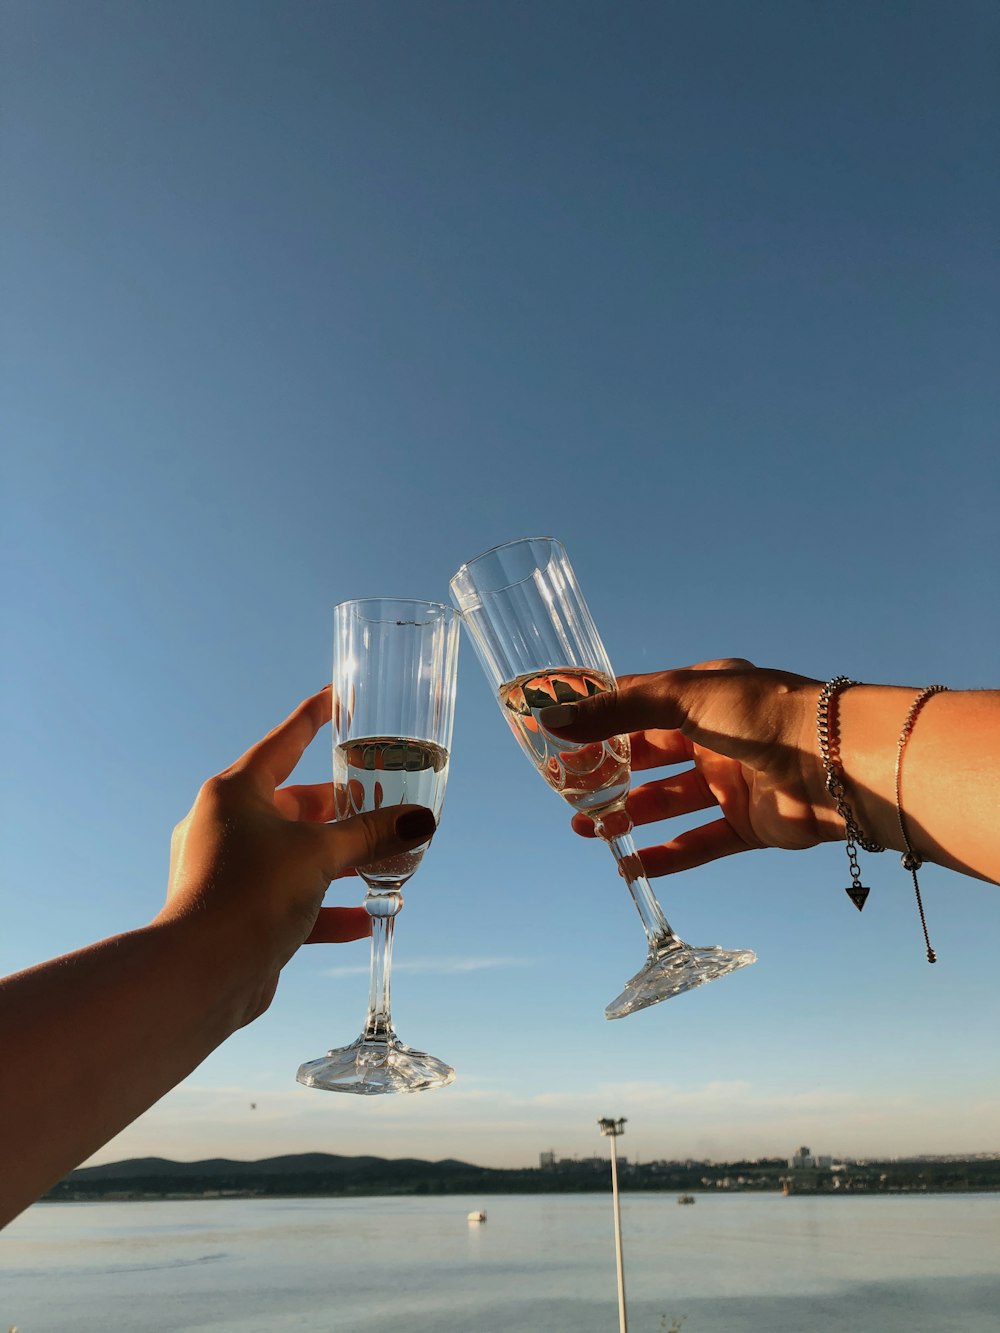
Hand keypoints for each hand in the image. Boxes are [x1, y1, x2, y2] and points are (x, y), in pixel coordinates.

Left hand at [157, 687, 436, 1023]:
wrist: (199, 974)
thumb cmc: (251, 894)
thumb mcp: (320, 855)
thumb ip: (372, 834)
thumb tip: (421, 819)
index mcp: (235, 792)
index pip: (285, 740)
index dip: (315, 716)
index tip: (338, 697)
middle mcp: (226, 825)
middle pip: (295, 804)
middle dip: (342, 808)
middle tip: (385, 801)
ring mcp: (228, 871)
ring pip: (295, 855)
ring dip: (339, 861)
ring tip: (385, 861)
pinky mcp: (236, 914)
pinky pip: (289, 901)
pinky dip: (325, 907)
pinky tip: (365, 919)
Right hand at [540, 659, 832, 875]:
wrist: (838, 763)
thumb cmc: (762, 713)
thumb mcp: (681, 697)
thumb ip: (617, 711)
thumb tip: (550, 718)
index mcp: (703, 696)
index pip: (637, 705)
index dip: (597, 721)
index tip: (555, 738)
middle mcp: (716, 737)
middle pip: (649, 758)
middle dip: (607, 773)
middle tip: (566, 790)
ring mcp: (733, 782)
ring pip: (668, 802)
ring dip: (628, 814)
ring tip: (586, 827)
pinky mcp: (750, 824)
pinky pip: (700, 843)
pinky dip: (666, 855)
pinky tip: (631, 865)